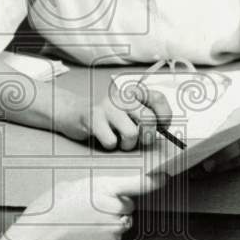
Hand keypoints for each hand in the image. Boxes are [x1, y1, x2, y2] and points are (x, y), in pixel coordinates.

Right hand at [0, 171, 166, 239]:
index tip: (164, 177)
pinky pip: (115, 234)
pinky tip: (85, 232)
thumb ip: (93, 187)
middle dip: (116, 203)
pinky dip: (105, 233)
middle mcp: (115, 208)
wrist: (41, 239)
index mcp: (105, 188)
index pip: (139, 183)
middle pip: (127, 203)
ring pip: (122, 219)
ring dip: (111, 218)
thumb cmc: (49, 210)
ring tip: (85, 220)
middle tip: (91, 205)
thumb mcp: (70, 186)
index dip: (154, 180)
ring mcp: (115, 228)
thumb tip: (100, 192)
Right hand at [55, 81, 172, 150]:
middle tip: (139, 141)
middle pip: (148, 120)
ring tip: (120, 141)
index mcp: (133, 92)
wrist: (73, 113)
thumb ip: (145, 117)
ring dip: (128, 145)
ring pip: (132, 133)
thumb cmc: (106, 118)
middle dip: (147, 137)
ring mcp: (107, 106)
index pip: (158, 99)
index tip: (162, 127)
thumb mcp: (127, 112)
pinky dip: (110, 146)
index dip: (165, 116)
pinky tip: (105, 139)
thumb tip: (166, 134)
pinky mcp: (93, 118)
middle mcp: (121, 96)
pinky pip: (111, 141)